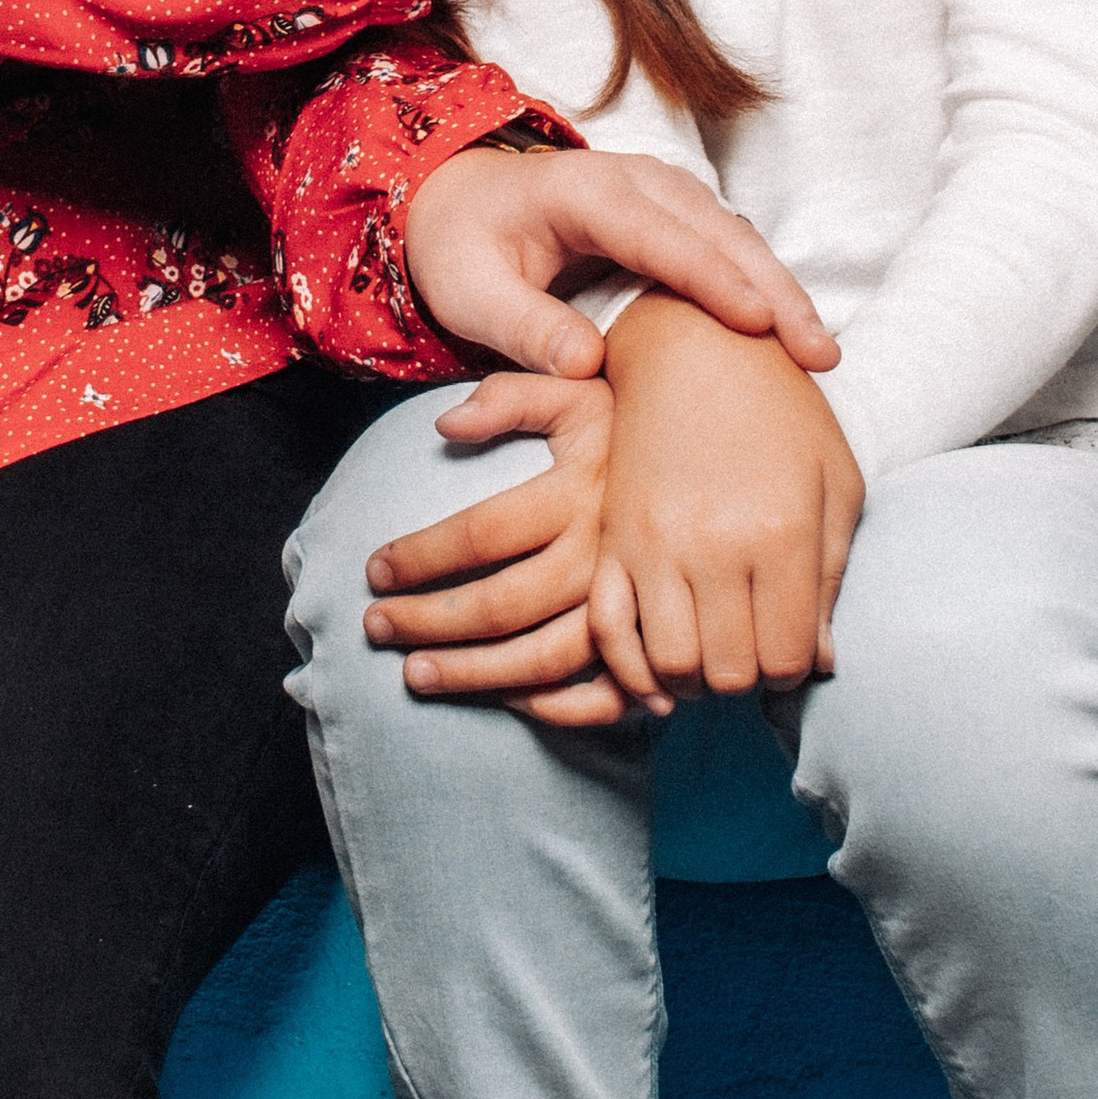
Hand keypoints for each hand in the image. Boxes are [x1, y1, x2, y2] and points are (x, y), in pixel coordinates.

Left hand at [362, 373, 645, 726]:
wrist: (724, 445)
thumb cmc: (630, 419)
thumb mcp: (574, 390)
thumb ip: (509, 397)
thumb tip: (444, 425)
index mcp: (580, 491)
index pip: (479, 535)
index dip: (418, 557)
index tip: (373, 569)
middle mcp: (606, 552)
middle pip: (502, 606)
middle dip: (427, 623)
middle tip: (374, 627)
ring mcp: (636, 603)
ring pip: (544, 659)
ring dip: (474, 675)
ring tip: (415, 675)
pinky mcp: (660, 636)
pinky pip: (609, 694)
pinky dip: (559, 708)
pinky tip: (511, 700)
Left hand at [403, 142, 837, 384]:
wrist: (460, 203)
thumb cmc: (462, 249)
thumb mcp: (471, 295)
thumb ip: (524, 327)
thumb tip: (585, 363)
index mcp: (585, 192)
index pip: (661, 237)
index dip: (713, 280)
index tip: (761, 324)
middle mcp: (636, 180)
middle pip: (719, 232)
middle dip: (775, 290)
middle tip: (819, 353)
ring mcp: (663, 192)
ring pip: (737, 237)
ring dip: (780, 289)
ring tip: (819, 350)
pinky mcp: (676, 214)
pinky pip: (728, 246)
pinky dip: (763, 285)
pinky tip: (789, 332)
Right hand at [591, 297, 863, 697]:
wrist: (695, 345)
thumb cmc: (782, 411)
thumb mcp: (835, 483)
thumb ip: (832, 577)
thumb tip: (820, 663)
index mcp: (781, 532)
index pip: (789, 658)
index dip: (795, 671)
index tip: (793, 649)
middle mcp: (714, 545)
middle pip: (729, 672)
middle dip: (747, 678)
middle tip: (752, 650)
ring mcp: (653, 542)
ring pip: (670, 665)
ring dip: (694, 678)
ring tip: (711, 651)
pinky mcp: (610, 536)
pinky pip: (608, 631)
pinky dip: (632, 666)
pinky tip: (659, 664)